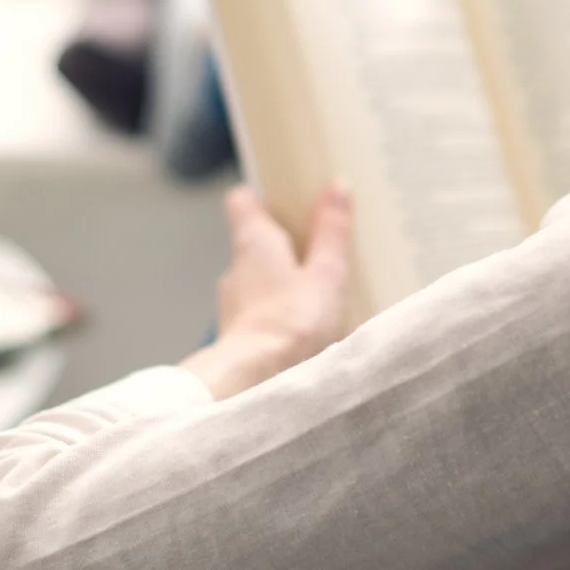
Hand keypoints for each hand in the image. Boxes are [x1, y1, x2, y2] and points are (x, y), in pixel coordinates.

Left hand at [179, 183, 353, 398]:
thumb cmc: (292, 323)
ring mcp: (233, 304)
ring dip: (281, 282)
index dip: (261, 196)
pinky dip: (278, 312)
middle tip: (317, 245)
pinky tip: (305, 326)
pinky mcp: (239, 335)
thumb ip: (331, 232)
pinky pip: (259, 313)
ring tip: (318, 291)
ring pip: (257, 280)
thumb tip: (336, 187)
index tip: (287, 196)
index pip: (242, 202)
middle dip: (283, 242)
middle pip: (254, 242)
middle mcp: (235, 269)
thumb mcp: (326, 272)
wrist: (257, 382)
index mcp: (253, 241)